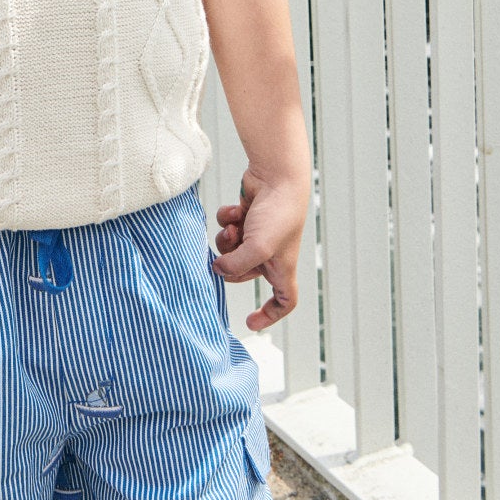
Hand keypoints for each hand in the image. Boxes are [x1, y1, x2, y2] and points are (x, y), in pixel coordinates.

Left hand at [212, 168, 308, 331]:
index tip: (250, 322)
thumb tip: (215, 269)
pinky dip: (227, 220)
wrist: (277, 177)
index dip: (270, 315)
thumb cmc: (277, 215)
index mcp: (282, 267)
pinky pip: (227, 227)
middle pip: (242, 273)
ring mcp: (257, 234)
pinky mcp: (246, 216)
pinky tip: (235, 209)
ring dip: (226, 241)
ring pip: (230, 249)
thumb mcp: (257, 249)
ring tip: (233, 228)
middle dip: (230, 266)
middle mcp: (270, 253)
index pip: (283, 301)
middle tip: (224, 258)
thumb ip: (234, 266)